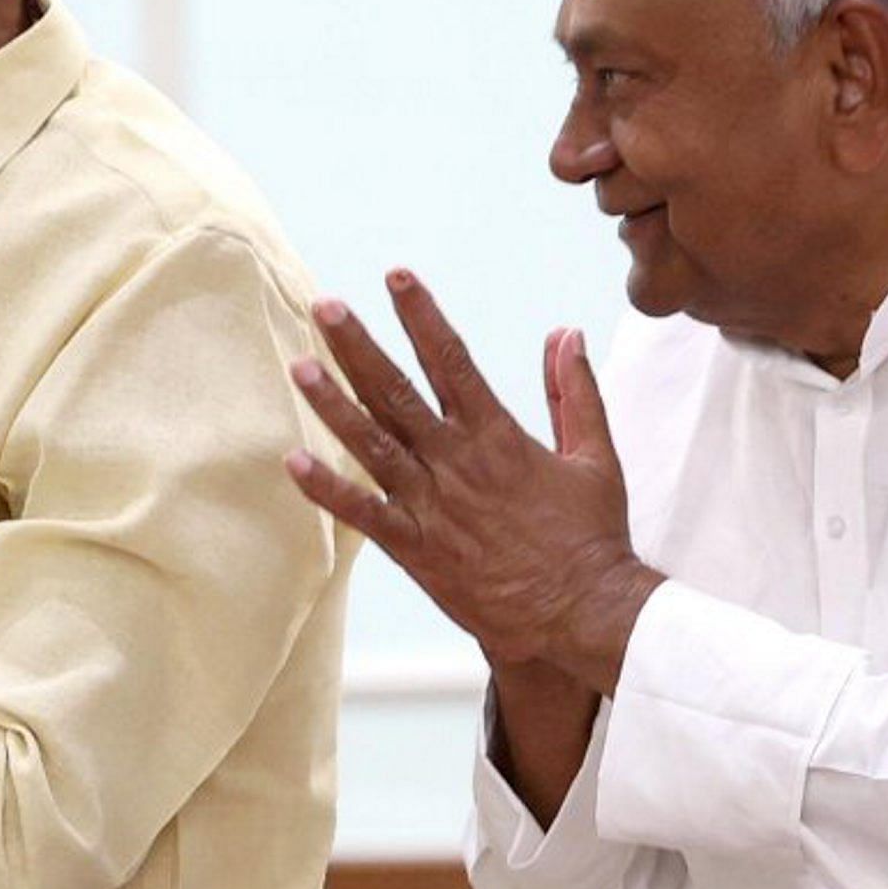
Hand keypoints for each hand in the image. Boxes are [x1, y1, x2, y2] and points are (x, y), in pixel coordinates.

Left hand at [284, 271, 662, 686]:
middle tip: (325, 306)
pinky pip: (364, 514)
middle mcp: (458, 463)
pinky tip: (292, 463)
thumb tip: (566, 333)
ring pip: (373, 444)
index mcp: (498, 436)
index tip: (396, 277)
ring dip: (333, 404)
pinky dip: (328, 490)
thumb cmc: (591, 536)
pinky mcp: (417, 549)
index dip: (422, 316)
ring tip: (298, 366)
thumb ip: (575, 390)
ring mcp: (433, 505)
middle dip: (358, 346)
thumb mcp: (595, 455)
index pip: (452, 360)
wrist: (581, 611)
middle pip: (398, 392)